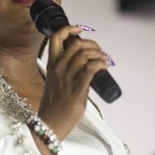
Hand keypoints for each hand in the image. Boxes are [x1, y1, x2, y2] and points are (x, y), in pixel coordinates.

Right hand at [38, 25, 109, 141]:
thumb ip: (67, 72)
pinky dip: (101, 64)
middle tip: (99, 52)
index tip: (79, 29)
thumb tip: (86, 67)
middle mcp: (58, 68)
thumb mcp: (56, 83)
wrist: (50, 124)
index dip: (69, 29)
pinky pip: (91, 68)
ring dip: (99, 54)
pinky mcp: (77, 88)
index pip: (56, 38)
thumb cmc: (54, 106)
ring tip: (104, 60)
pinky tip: (104, 66)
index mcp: (52, 65)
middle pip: (76, 44)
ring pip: (85, 54)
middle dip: (92, 44)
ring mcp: (67, 78)